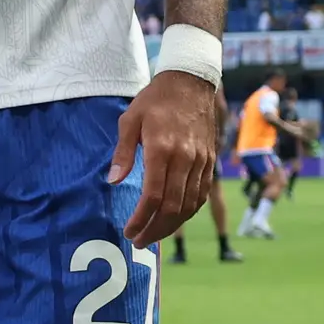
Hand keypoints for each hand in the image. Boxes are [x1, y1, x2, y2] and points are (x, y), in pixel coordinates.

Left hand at [108, 71, 225, 248]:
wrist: (191, 82)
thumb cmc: (155, 100)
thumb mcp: (129, 120)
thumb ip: (122, 153)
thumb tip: (114, 182)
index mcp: (162, 149)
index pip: (153, 196)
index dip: (141, 219)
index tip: (129, 231)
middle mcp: (185, 159)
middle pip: (173, 207)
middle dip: (155, 229)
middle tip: (139, 242)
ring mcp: (201, 161)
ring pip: (190, 204)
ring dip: (172, 225)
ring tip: (154, 235)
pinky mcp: (210, 161)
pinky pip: (202, 193)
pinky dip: (188, 211)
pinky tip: (175, 218)